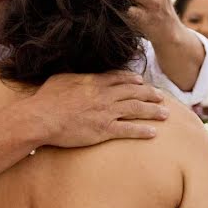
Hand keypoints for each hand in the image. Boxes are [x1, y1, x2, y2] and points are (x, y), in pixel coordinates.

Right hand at [29, 70, 168, 147]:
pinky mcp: (104, 130)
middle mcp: (105, 95)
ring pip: (136, 110)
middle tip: (162, 97)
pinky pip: (128, 130)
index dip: (133, 80)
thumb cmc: (46, 99)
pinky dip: (142, 130)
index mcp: (94, 82)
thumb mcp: (61, 78)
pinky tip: (154, 132)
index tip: (142, 82)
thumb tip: (78, 74)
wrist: (41, 118)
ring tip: (166, 113)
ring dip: (153, 111)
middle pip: (134, 93)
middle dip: (150, 95)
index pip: (120, 78)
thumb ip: (75, 76)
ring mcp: (106, 112)